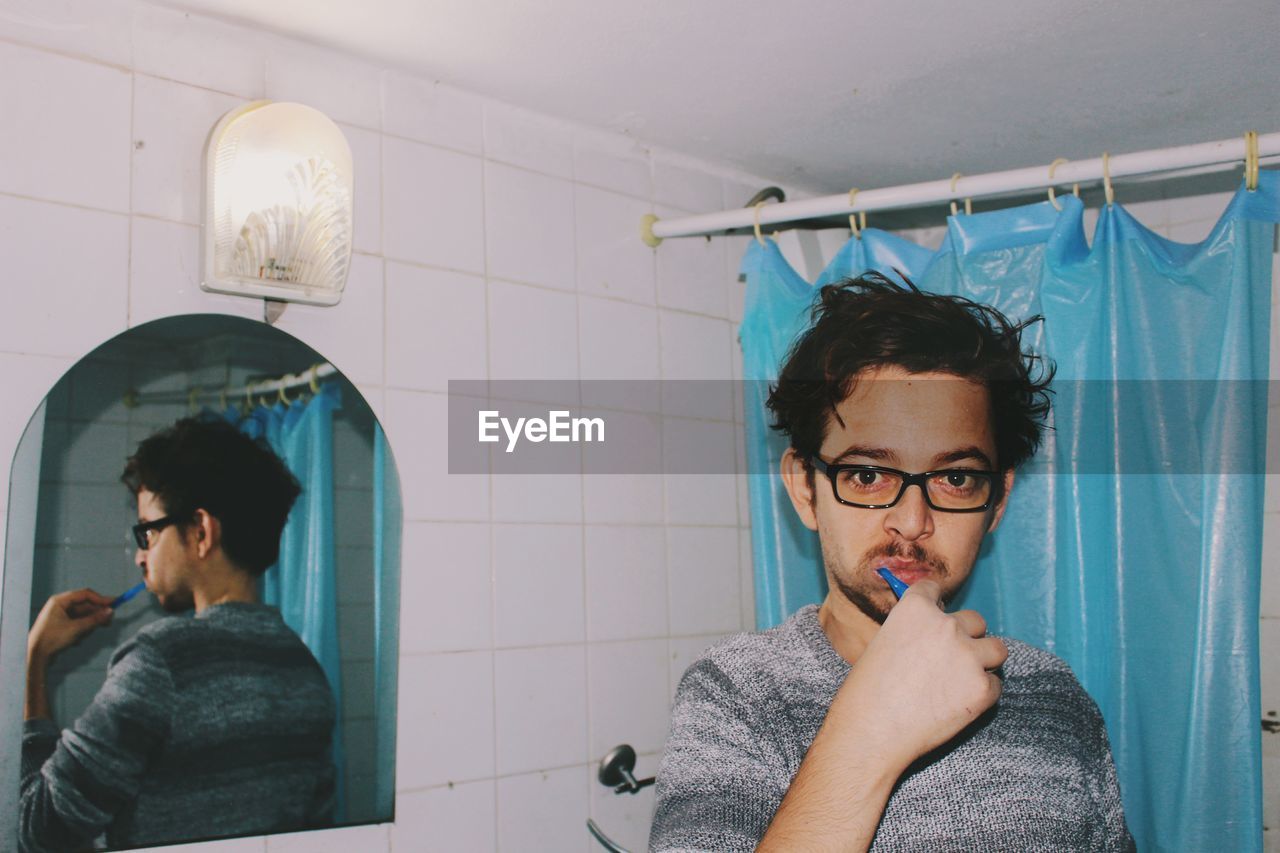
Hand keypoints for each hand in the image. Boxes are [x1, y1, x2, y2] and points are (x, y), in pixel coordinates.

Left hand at [28, 588, 114, 664]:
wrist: (35, 656)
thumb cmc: (51, 639)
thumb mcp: (77, 628)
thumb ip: (95, 619)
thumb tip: (110, 612)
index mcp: (60, 601)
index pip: (85, 595)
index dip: (100, 599)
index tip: (113, 604)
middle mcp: (60, 606)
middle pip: (85, 606)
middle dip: (96, 615)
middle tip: (108, 621)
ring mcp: (61, 616)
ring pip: (83, 616)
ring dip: (88, 625)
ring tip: (84, 635)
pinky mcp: (62, 626)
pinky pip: (78, 624)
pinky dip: (81, 631)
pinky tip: (77, 640)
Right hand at [830, 579, 1006, 771]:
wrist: (872, 731)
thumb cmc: (868, 690)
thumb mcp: (883, 642)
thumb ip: (912, 630)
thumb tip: (934, 628)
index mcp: (916, 609)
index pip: (936, 589)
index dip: (936, 605)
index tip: (936, 618)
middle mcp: (946, 626)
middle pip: (975, 620)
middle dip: (967, 637)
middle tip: (951, 659)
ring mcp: (968, 657)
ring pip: (997, 649)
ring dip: (984, 660)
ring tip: (964, 678)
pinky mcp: (982, 689)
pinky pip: (995, 685)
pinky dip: (982, 693)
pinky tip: (958, 703)